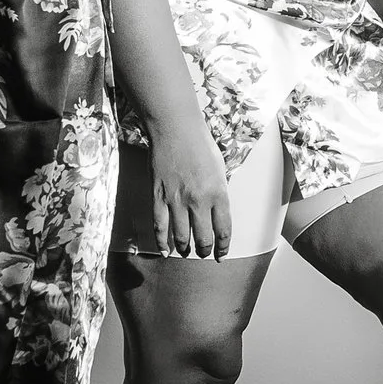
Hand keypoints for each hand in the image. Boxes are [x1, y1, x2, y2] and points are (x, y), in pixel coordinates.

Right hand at [149, 124, 232, 259]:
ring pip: (181, 236)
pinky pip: (159, 226)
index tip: (222, 255)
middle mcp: (199, 201)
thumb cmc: (201, 145)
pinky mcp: (158, 197)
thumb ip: (219, 192)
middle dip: (205, 250)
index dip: (223, 247)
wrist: (175, 129)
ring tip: (186, 253)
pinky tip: (165, 251)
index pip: (224, 230)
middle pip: (203, 238)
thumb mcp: (221, 169)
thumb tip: (217, 212)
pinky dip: (162, 242)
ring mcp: (177, 200)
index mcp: (219, 193)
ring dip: (185, 249)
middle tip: (204, 254)